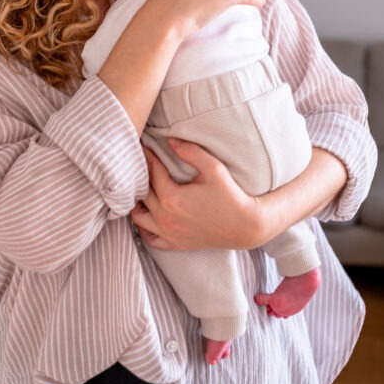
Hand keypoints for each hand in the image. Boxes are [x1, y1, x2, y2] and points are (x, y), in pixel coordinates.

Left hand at [130, 139, 264, 250]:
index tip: (144, 145)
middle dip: (140, 176)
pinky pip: (149, 238)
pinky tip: (150, 215)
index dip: (148, 156)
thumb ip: (191, 151)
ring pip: (139, 217)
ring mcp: (168, 233)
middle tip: (141, 163)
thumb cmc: (231, 196)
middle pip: (142, 193)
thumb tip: (170, 140)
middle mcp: (165, 218)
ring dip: (138, 202)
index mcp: (172, 198)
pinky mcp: (175, 243)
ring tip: (143, 189)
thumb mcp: (214, 168)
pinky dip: (144, 226)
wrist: (245, 226)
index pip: (152, 172)